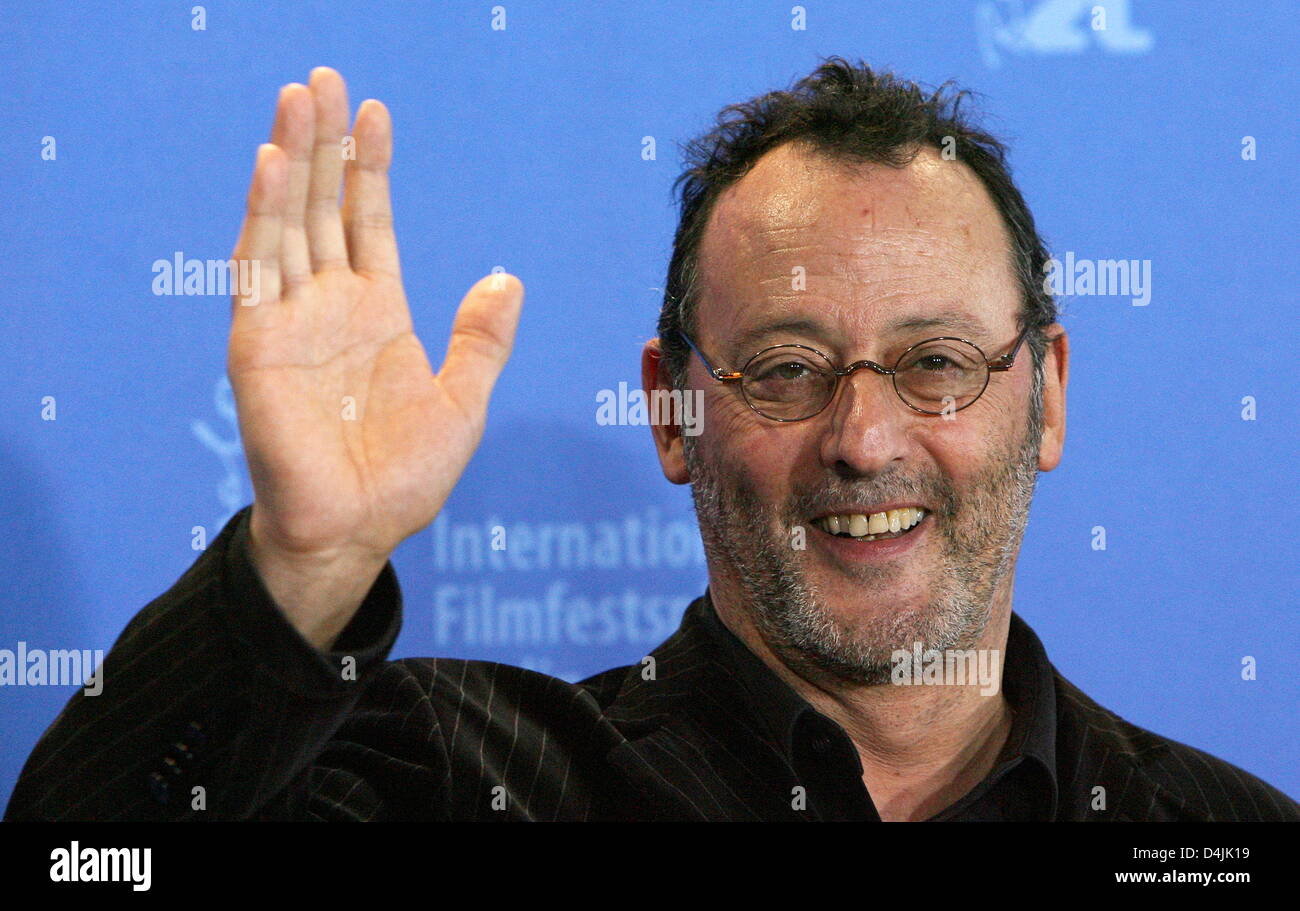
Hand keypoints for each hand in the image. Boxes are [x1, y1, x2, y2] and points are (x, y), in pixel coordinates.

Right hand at [228, 68, 522, 647]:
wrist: (357, 531)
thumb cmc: (405, 478)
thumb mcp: (463, 402)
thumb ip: (481, 342)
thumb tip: (508, 279)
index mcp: (376, 313)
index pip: (369, 223)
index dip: (371, 170)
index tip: (377, 113)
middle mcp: (328, 306)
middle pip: (325, 207)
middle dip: (327, 143)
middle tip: (326, 78)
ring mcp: (289, 320)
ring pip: (289, 222)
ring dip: (294, 160)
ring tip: (300, 99)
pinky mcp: (258, 344)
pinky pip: (259, 270)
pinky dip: (265, 216)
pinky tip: (274, 165)